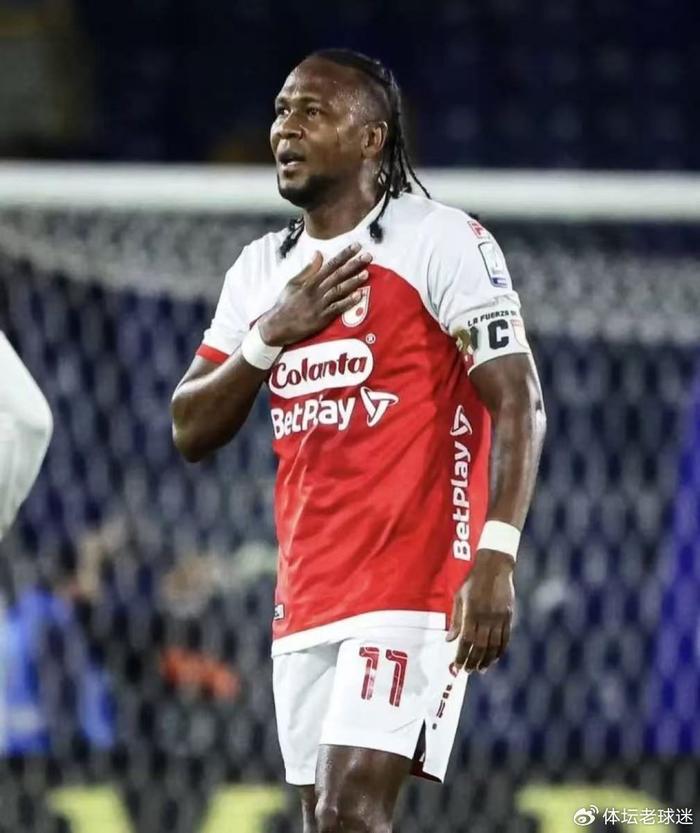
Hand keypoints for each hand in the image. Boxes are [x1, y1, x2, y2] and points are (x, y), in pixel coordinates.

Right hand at [258, 242, 371, 345]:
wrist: (278, 325)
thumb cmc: (285, 304)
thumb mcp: (293, 283)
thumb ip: (308, 269)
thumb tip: (318, 253)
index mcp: (310, 281)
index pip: (330, 264)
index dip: (344, 255)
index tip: (356, 246)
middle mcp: (316, 291)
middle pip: (337, 275)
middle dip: (353, 265)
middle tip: (368, 256)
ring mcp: (320, 305)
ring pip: (339, 290)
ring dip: (353, 282)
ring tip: (367, 273)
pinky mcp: (322, 318)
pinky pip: (337, 309)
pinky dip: (348, 302)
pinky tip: (359, 296)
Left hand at [446, 549, 514, 672]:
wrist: (495, 566)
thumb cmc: (473, 580)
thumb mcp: (459, 596)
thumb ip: (456, 619)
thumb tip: (449, 640)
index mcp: (471, 611)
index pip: (466, 640)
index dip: (462, 655)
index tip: (457, 666)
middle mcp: (486, 616)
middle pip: (480, 646)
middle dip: (473, 661)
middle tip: (468, 671)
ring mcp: (499, 617)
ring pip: (494, 645)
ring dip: (487, 660)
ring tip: (480, 669)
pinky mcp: (508, 616)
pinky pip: (505, 638)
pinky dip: (499, 651)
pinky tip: (494, 658)